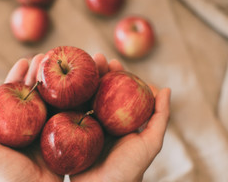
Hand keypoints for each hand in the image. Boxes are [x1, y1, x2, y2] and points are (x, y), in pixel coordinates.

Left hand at [0, 54, 63, 181]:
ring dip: (54, 80)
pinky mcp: (63, 133)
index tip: (23, 61)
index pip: (13, 94)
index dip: (17, 76)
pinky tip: (73, 84)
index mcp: (10, 124)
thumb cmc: (7, 176)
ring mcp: (47, 127)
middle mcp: (28, 123)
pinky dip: (69, 97)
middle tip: (45, 57)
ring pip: (50, 98)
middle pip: (34, 92)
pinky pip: (66, 111)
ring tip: (58, 64)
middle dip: (38, 73)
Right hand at [71, 54, 170, 181]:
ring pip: (81, 98)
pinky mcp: (68, 133)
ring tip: (78, 66)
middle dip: (96, 73)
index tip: (112, 62)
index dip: (115, 75)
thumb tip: (166, 89)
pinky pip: (66, 113)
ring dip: (80, 81)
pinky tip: (61, 86)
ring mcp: (83, 126)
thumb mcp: (150, 143)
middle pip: (97, 91)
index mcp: (118, 120)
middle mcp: (100, 120)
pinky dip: (63, 99)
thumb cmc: (130, 170)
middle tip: (94, 58)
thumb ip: (159, 118)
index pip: (117, 92)